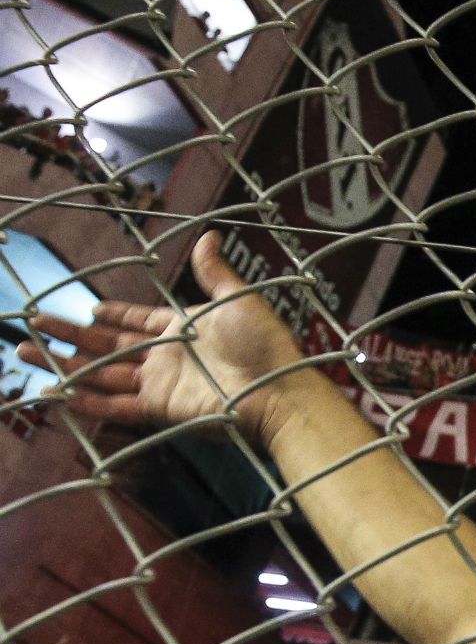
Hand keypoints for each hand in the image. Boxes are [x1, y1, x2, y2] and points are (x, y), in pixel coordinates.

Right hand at [22, 232, 305, 445]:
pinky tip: (59, 393)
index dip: (114, 315)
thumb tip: (210, 235)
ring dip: (65, 364)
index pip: (138, 320)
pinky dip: (88, 400)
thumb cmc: (265, 345)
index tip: (90, 309)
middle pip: (108, 345)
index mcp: (183, 328)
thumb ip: (215, 272)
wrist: (279, 390)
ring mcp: (161, 383)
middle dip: (70, 335)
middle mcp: (167, 356)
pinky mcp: (161, 408)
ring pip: (102, 373)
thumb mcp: (237, 300)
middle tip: (33, 324)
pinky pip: (117, 405)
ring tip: (27, 352)